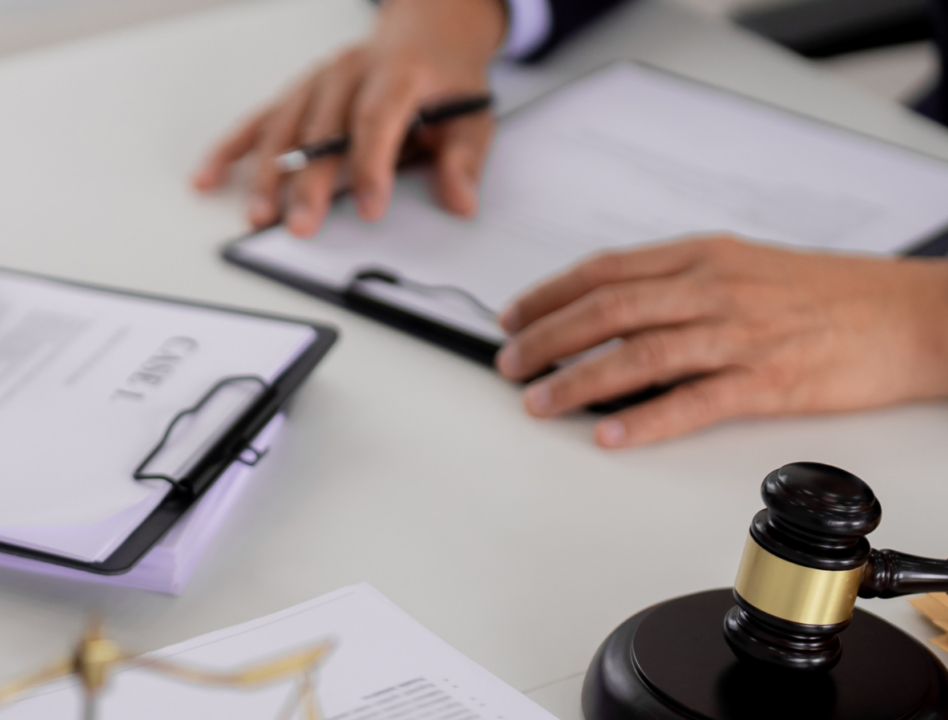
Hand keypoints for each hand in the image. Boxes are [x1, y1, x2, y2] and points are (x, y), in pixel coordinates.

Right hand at [193, 0, 504, 236]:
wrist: (427, 29)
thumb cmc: (444, 78)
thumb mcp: (472, 114)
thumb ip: (464, 159)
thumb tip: (462, 202)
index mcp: (397, 72)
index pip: (378, 118)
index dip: (372, 165)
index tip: (372, 209)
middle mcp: (350, 71)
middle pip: (323, 128)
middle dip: (310, 181)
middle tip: (302, 225)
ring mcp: (318, 79)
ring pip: (285, 125)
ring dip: (267, 172)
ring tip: (257, 214)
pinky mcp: (298, 92)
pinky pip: (259, 119)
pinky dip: (232, 148)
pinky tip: (208, 176)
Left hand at [494, 236, 947, 447]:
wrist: (910, 316)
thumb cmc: (828, 293)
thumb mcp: (745, 266)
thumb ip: (680, 281)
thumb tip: (612, 308)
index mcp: (703, 256)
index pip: (604, 271)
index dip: (549, 295)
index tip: (513, 318)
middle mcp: (713, 289)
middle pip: (607, 310)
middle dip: (546, 339)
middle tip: (509, 364)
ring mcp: (739, 335)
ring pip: (638, 355)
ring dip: (578, 381)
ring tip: (539, 401)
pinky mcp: (766, 382)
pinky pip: (691, 403)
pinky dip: (644, 421)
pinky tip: (609, 436)